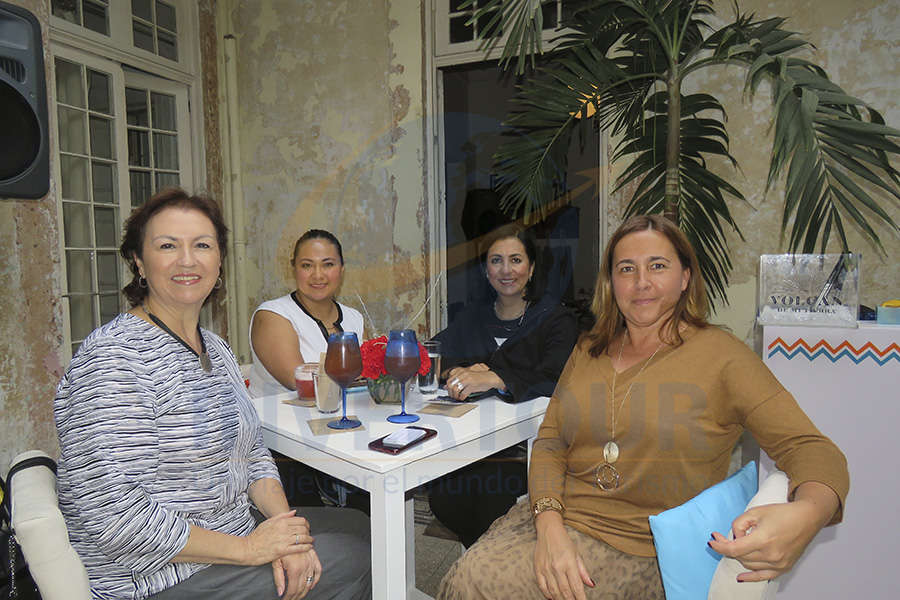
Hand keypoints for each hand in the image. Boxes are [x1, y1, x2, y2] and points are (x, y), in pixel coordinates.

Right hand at [244, 510, 313, 565]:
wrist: (248, 549)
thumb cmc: (257, 536)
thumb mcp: (268, 522)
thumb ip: (282, 516)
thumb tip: (294, 512)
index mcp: (280, 522)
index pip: (300, 520)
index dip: (306, 524)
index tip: (307, 527)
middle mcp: (283, 529)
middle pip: (303, 528)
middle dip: (308, 532)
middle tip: (309, 535)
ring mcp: (283, 540)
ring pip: (303, 537)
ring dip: (309, 539)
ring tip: (310, 541)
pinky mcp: (282, 550)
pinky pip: (299, 548)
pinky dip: (306, 547)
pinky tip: (309, 547)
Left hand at [272, 549, 320, 598]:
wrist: (286, 532)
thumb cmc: (278, 548)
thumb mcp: (275, 563)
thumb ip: (278, 579)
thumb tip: (280, 593)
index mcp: (294, 569)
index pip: (293, 590)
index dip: (289, 598)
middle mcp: (305, 566)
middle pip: (302, 587)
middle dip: (297, 596)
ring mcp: (310, 561)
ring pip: (310, 581)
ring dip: (305, 591)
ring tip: (299, 596)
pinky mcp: (313, 556)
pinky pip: (318, 570)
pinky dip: (316, 579)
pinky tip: (312, 585)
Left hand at [446, 365, 503, 400]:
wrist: (490, 378)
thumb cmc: (479, 378)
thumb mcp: (467, 377)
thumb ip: (457, 380)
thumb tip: (447, 386)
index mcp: (461, 372)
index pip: (449, 380)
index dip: (448, 387)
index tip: (449, 391)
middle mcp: (463, 374)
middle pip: (451, 385)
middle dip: (450, 393)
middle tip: (453, 396)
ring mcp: (467, 380)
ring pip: (456, 389)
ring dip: (456, 396)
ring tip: (458, 398)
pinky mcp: (472, 385)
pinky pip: (463, 393)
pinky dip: (462, 397)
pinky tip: (463, 398)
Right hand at [533, 512, 593, 599]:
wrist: (548, 530)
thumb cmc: (564, 541)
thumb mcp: (577, 554)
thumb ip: (583, 571)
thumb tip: (591, 584)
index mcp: (569, 563)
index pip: (576, 586)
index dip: (580, 598)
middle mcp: (557, 567)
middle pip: (565, 591)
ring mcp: (546, 568)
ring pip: (554, 591)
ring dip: (560, 599)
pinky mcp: (538, 568)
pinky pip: (542, 586)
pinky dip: (548, 594)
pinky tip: (553, 598)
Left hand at [708, 482, 838, 581]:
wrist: (806, 518)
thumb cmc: (782, 513)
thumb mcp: (755, 511)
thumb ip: (739, 524)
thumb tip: (734, 537)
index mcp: (763, 539)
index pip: (734, 549)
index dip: (720, 546)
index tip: (712, 541)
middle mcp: (771, 554)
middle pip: (740, 556)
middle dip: (728, 547)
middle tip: (722, 537)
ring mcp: (778, 563)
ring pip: (749, 565)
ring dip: (740, 556)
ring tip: (739, 544)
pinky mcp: (784, 567)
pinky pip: (763, 576)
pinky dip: (751, 577)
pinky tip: (741, 578)